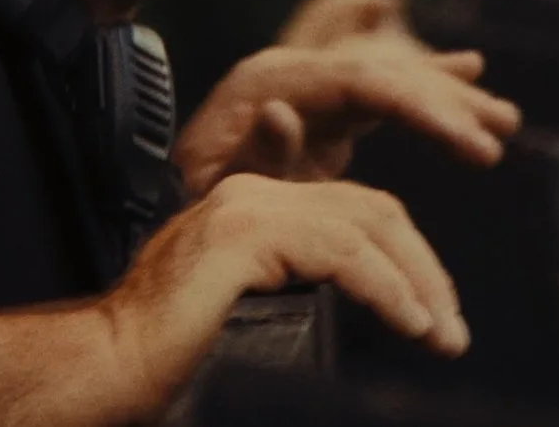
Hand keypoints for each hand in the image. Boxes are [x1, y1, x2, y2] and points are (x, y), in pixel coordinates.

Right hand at [94, 174, 466, 418]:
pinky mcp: (245, 235)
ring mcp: (246, 207)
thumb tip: (370, 317)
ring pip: (365, 226)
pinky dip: (388, 289)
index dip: (406, 261)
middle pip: (371, 211)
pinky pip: (342, 252)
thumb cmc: (168, 359)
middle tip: (453, 332)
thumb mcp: (254, 314)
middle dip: (425, 270)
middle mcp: (251, 192)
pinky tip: (411, 324)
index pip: (354, 212)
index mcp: (253, 204)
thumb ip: (301, 294)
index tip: (435, 317)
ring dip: (418, 284)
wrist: (106, 367)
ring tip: (442, 337)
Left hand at [171, 0, 522, 198]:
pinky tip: (472, 69)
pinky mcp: (320, 101)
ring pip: (392, 74)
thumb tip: (283, 112)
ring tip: (506, 118)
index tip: (473, 145)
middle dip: (448, 103)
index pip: (365, 83)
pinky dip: (428, 81)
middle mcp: (295, 68)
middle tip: (499, 135)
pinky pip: (384, 86)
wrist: (160, 192)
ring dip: (451, 93)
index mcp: (271, 82)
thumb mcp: (211, 186)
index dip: (424, 110)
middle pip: (387, 73)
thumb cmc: (186, 199)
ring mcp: (309, 81)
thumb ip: (252, 155)